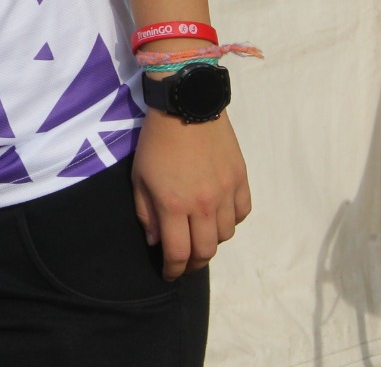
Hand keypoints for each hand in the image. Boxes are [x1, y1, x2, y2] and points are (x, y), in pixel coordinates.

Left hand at [131, 109, 250, 279]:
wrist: (186, 105)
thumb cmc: (156, 141)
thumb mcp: (139, 176)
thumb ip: (146, 212)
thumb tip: (155, 242)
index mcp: (174, 204)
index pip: (178, 252)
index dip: (173, 270)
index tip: (169, 274)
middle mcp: (203, 204)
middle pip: (205, 251)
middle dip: (193, 264)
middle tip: (185, 264)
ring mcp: (225, 193)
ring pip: (225, 235)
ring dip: (211, 242)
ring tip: (199, 237)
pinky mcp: (241, 180)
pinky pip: (242, 213)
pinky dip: (231, 221)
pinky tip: (219, 216)